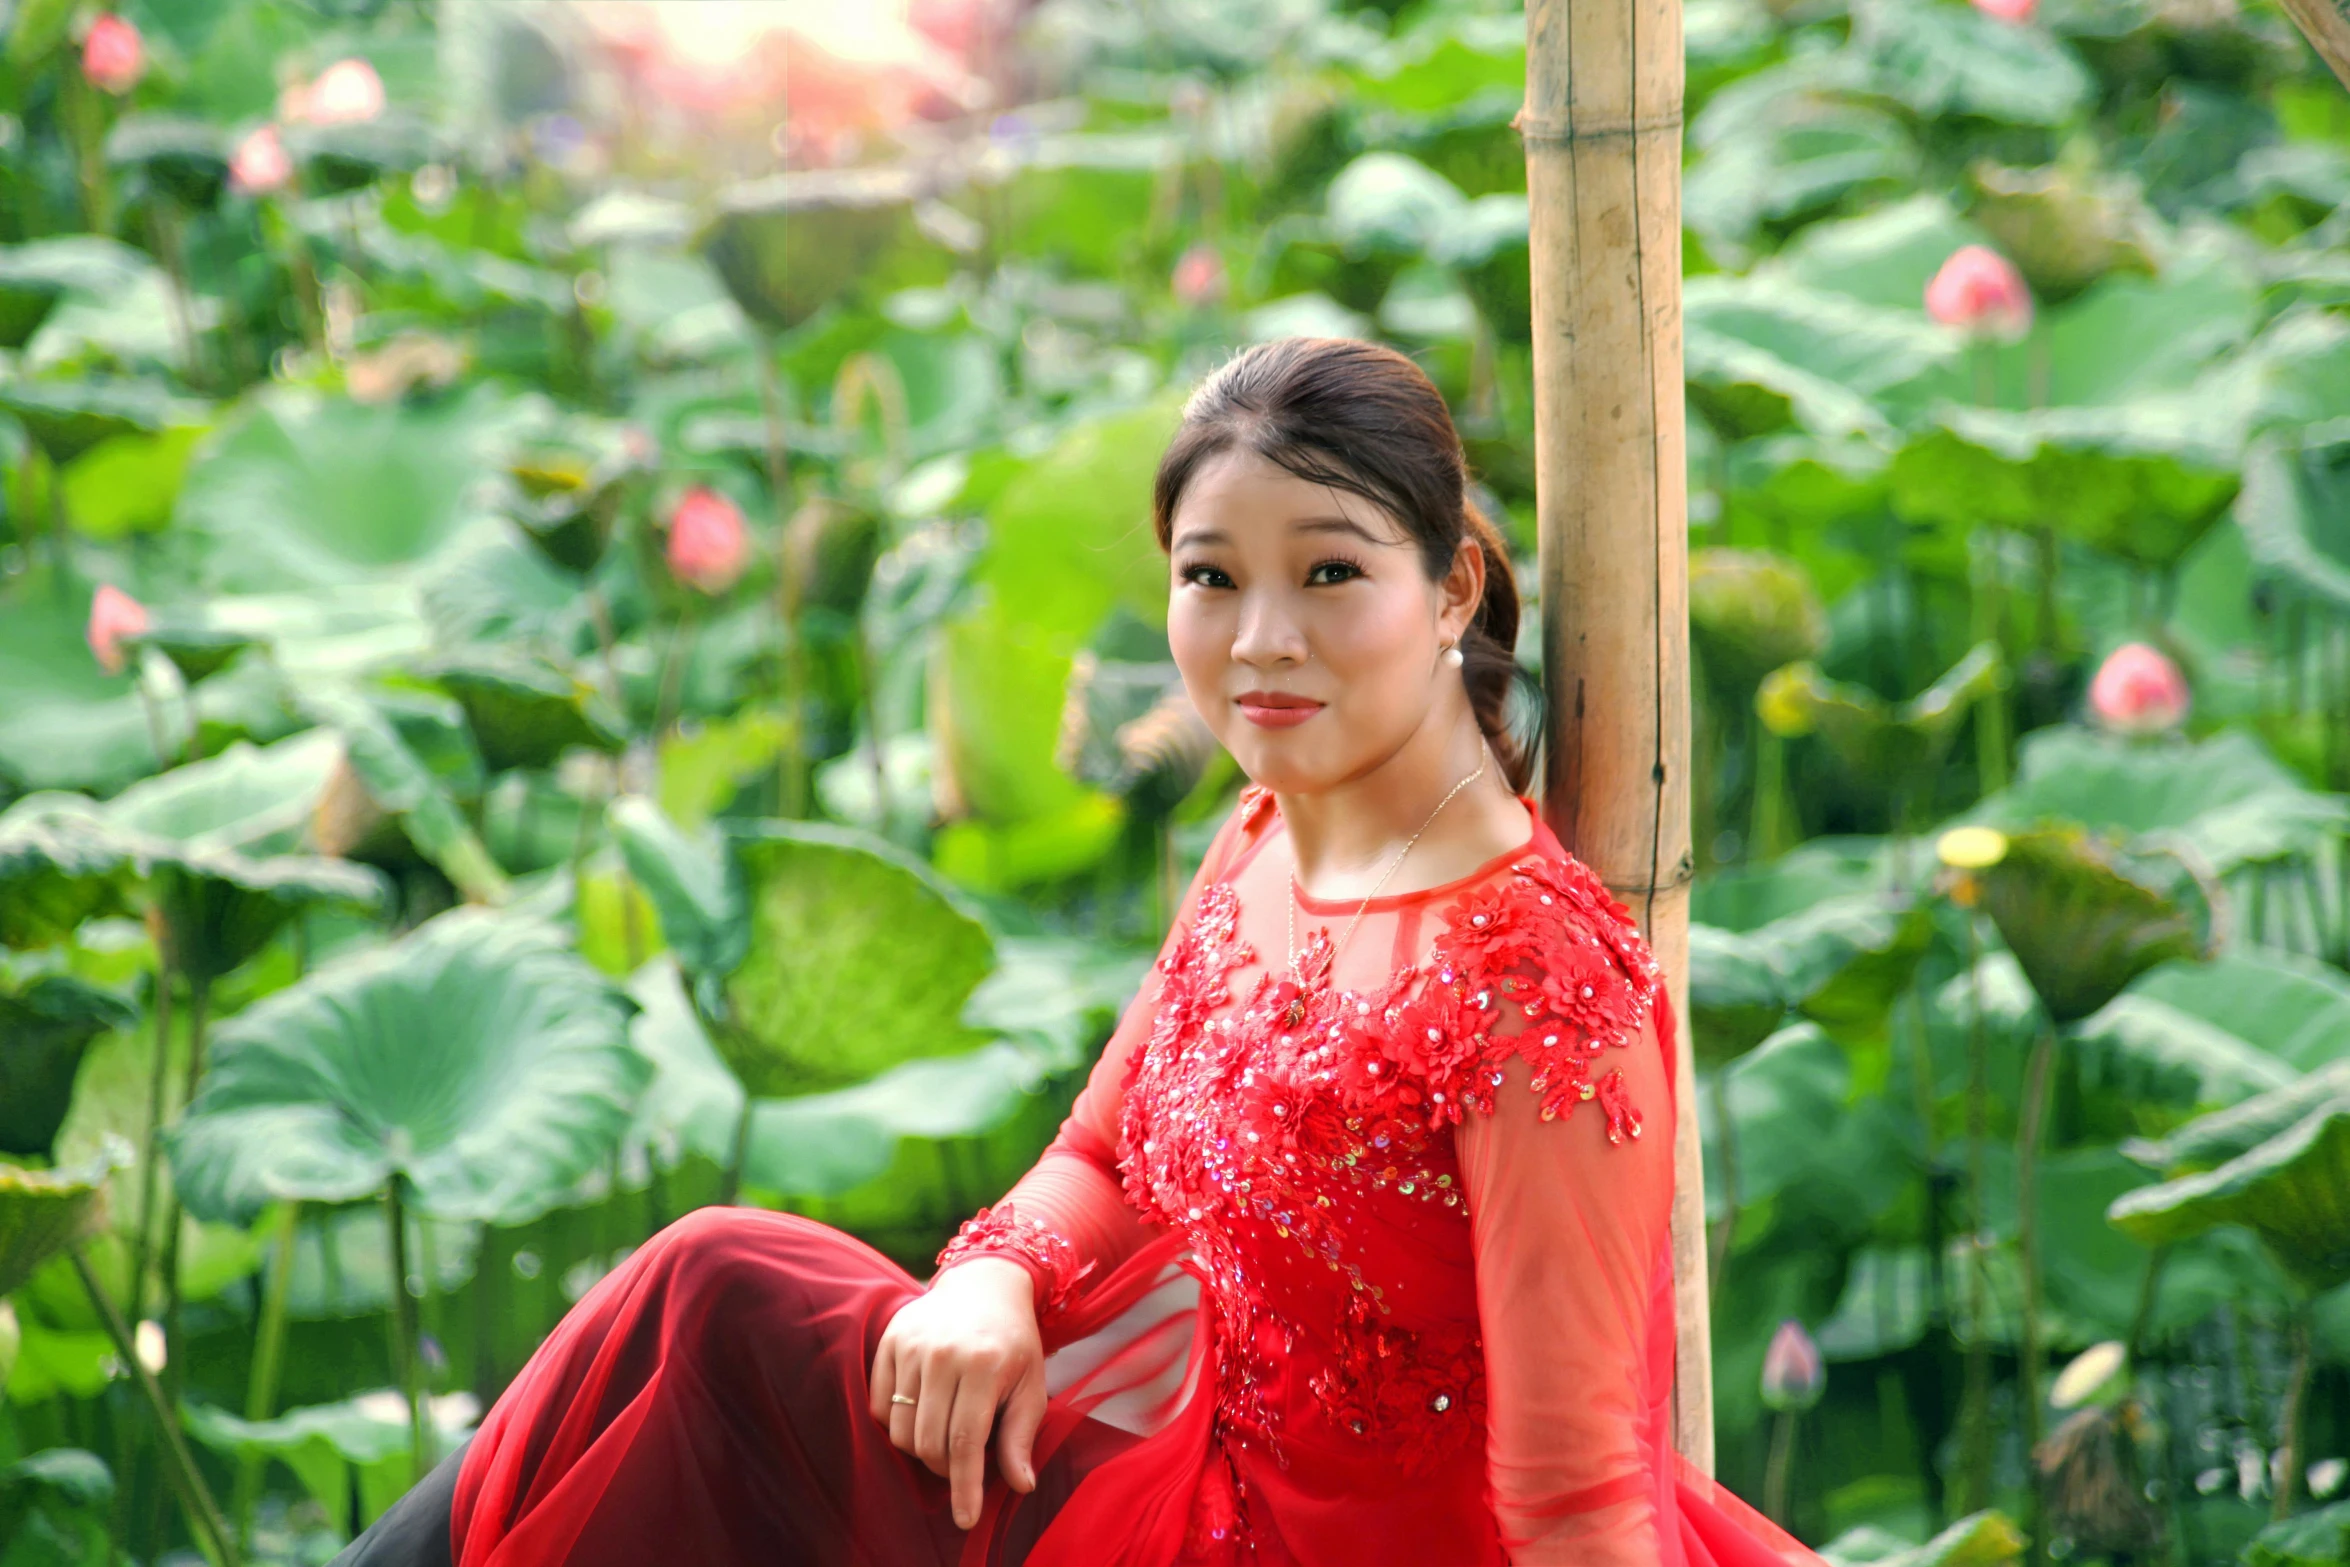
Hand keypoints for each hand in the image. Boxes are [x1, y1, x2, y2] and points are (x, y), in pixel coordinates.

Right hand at [869, 1256, 1047, 1529]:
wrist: (986, 1285)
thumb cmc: (1014, 1343)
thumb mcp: (1031, 1386)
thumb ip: (1021, 1437)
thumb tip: (1021, 1486)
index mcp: (984, 1365)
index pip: (965, 1442)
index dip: (964, 1487)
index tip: (965, 1518)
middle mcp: (943, 1354)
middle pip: (929, 1442)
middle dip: (946, 1468)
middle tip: (964, 1461)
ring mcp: (911, 1346)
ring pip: (901, 1430)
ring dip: (921, 1449)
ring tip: (946, 1436)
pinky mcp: (889, 1342)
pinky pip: (880, 1407)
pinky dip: (898, 1424)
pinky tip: (923, 1413)